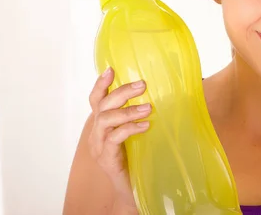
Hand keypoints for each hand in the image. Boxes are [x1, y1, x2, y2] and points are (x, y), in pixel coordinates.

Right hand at [87, 67, 151, 209]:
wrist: (133, 190)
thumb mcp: (138, 134)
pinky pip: (114, 138)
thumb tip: (164, 96)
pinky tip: (145, 126)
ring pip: (106, 120)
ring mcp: (100, 147)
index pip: (96, 100)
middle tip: (142, 85)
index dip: (101, 84)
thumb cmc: (137, 159)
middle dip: (121, 92)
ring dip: (127, 110)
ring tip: (148, 107)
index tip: (111, 69)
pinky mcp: (107, 159)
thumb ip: (142, 117)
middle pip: (102, 105)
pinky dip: (129, 128)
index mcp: (102, 126)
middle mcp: (97, 134)